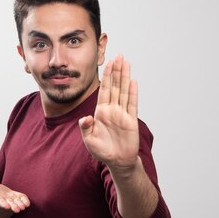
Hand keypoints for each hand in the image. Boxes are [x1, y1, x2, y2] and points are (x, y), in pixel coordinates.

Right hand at [0, 178, 29, 213]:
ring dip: (20, 204)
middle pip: (9, 203)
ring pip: (16, 202)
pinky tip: (27, 204)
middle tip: (17, 210)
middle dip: (13, 206)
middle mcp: (4, 199)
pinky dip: (25, 200)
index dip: (2, 203)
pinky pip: (21, 198)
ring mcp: (11, 198)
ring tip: (23, 208)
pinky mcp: (16, 195)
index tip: (7, 207)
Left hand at [79, 54, 138, 169]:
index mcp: (100, 112)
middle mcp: (112, 110)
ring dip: (125, 77)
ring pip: (124, 91)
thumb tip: (84, 118)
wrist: (117, 161)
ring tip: (127, 63)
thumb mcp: (89, 140)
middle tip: (119, 56)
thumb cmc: (102, 151)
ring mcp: (122, 114)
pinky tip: (133, 81)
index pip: (104, 90)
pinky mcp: (131, 121)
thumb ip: (85, 128)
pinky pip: (132, 104)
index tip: (108, 63)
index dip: (106, 76)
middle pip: (115, 86)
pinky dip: (133, 93)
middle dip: (116, 71)